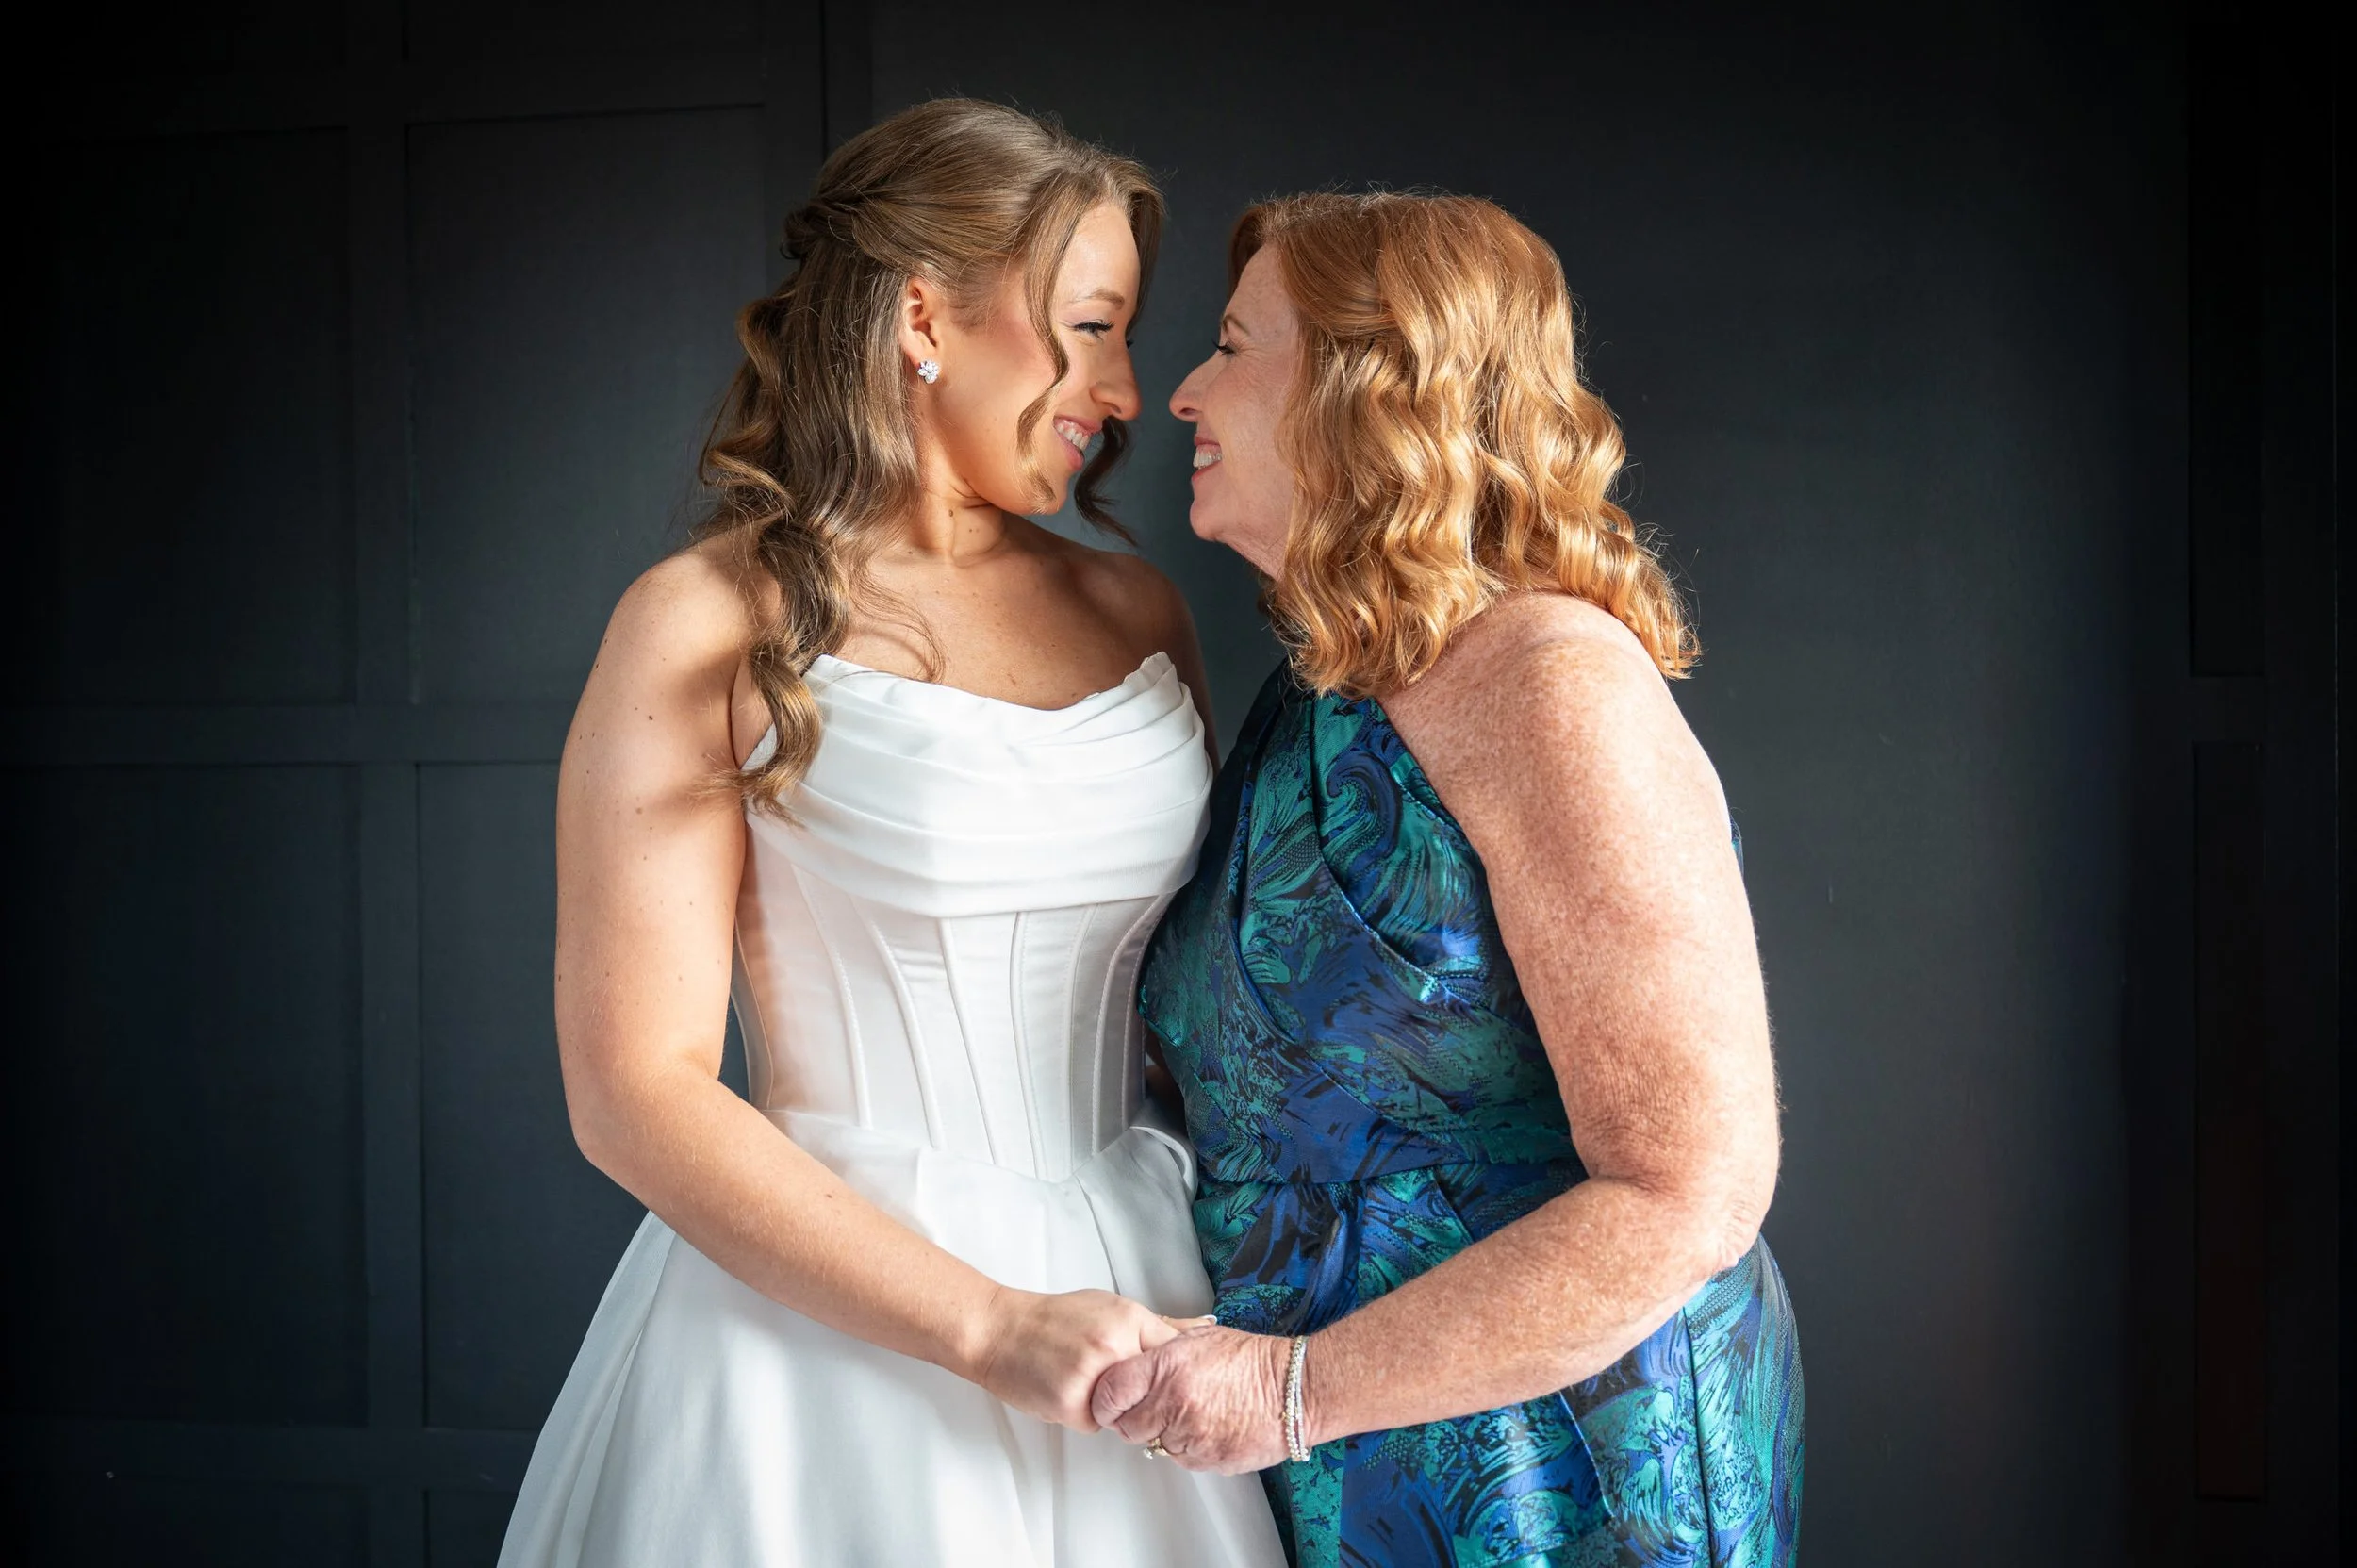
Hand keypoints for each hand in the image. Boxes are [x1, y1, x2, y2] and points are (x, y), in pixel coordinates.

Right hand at [970, 1288, 1191, 1431]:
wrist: (999, 1330)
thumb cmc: (1054, 1318)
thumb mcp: (1110, 1306)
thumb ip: (1157, 1324)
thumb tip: (1204, 1327)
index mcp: (1129, 1320)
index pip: (1176, 1354)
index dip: (1176, 1370)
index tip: (1174, 1378)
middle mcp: (1115, 1347)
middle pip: (1155, 1389)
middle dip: (1144, 1391)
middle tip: (1116, 1378)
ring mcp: (1094, 1378)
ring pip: (1127, 1412)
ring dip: (1113, 1405)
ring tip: (1082, 1377)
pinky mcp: (1072, 1405)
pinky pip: (1097, 1424)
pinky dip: (1085, 1413)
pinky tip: (1065, 1388)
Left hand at [1089, 1325, 1291, 1473]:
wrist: (1293, 1390)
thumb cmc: (1250, 1360)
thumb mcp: (1198, 1339)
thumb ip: (1159, 1351)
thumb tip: (1129, 1363)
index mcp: (1166, 1367)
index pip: (1110, 1391)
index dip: (1105, 1400)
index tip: (1109, 1401)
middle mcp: (1174, 1403)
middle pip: (1127, 1426)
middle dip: (1133, 1419)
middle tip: (1152, 1407)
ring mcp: (1190, 1435)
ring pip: (1155, 1445)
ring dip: (1164, 1433)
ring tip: (1193, 1412)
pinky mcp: (1207, 1459)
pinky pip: (1182, 1458)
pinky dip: (1189, 1447)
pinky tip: (1209, 1426)